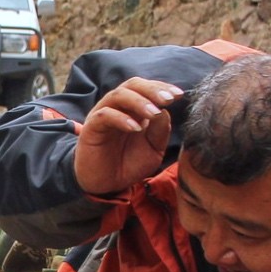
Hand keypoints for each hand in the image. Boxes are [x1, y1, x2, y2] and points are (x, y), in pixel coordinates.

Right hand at [73, 77, 182, 194]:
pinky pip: (104, 115)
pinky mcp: (91, 128)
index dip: (162, 88)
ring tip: (154, 113)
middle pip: (132, 85)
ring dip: (138, 102)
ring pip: (118, 95)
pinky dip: (121, 118)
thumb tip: (165, 110)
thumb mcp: (153, 149)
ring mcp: (103, 116)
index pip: (146, 88)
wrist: (107, 186)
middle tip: (168, 99)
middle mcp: (117, 107)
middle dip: (152, 90)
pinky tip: (135, 128)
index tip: (179, 95)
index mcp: (133, 109)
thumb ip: (160, 131)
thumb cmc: (129, 164)